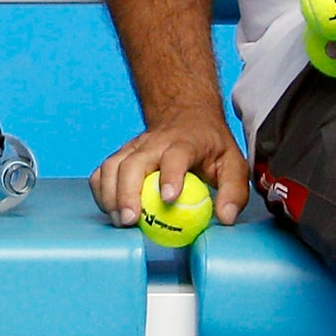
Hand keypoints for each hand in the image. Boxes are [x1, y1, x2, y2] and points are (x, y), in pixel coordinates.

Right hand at [91, 113, 248, 229]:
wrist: (186, 115)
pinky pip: (102, 172)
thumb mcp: (234, 163)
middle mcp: (155, 142)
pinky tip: (110, 209)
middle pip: (133, 163)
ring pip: (112, 166)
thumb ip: (234, 191)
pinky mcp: (121, 154)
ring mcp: (134, 147)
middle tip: (131, 220)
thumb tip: (226, 218)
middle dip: (128, 192)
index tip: (169, 198)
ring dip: (111, 195)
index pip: (175, 156)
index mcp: (185, 142)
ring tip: (120, 221)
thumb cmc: (210, 145)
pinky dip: (101, 191)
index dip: (170, 175)